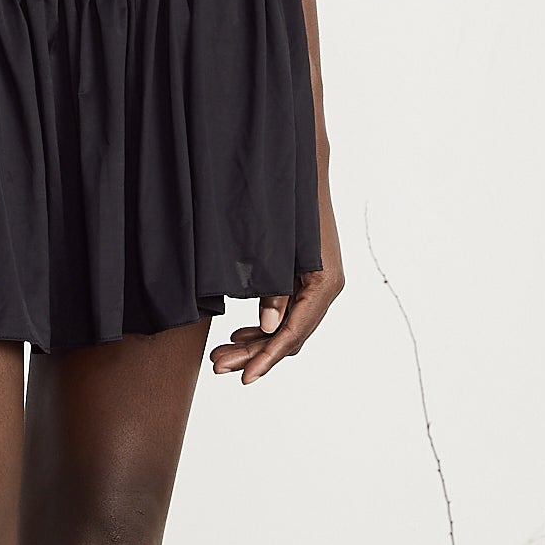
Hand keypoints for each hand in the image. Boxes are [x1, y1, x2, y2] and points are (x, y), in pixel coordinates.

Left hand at [211, 182, 343, 382]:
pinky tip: (240, 334)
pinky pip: (287, 313)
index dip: (267, 357)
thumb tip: (266, 328)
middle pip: (289, 336)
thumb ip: (273, 288)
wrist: (300, 166)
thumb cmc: (288, 203)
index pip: (294, 333)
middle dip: (253, 354)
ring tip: (221, 354)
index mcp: (325, 283)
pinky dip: (263, 326)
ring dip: (255, 343)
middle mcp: (327, 288)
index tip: (245, 378)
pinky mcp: (307, 277)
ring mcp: (319, 284)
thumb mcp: (276, 249)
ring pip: (287, 327)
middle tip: (216, 365)